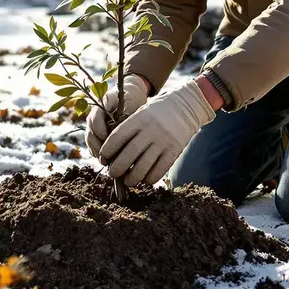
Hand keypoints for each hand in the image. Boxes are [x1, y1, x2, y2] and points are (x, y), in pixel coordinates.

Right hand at [86, 74, 149, 157]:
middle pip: (90, 132)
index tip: (108, 138)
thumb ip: (125, 116)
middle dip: (97, 146)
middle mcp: (94, 114)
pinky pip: (93, 143)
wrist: (130, 94)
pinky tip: (106, 161)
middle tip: (106, 158)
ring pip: (90, 140)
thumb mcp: (131, 103)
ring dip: (96, 152)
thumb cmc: (132, 99)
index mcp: (101, 105)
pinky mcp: (96, 132)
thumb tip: (121, 134)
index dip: (99, 130)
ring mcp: (94, 123)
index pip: (94, 118)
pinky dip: (98, 152)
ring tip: (106, 162)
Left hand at [100, 77, 215, 187]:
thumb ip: (128, 129)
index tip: (103, 158)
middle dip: (117, 169)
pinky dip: (149, 179)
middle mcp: (150, 130)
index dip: (107, 151)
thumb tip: (112, 154)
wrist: (185, 106)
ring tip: (127, 181)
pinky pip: (159, 171)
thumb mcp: (140, 113)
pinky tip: (145, 179)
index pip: (117, 137)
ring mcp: (163, 141)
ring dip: (132, 178)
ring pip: (143, 167)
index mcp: (138, 119)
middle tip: (113, 174)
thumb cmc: (157, 112)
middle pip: (128, 155)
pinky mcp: (174, 151)